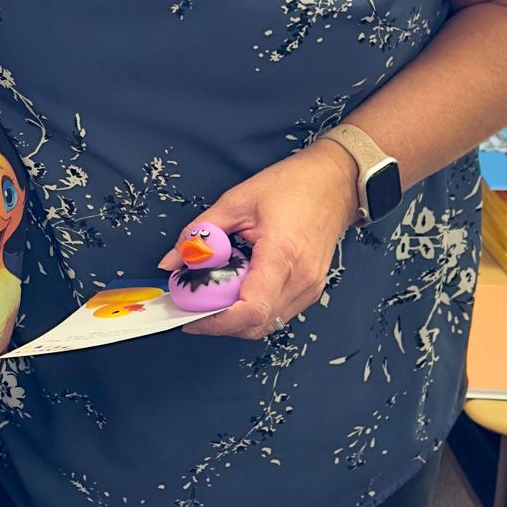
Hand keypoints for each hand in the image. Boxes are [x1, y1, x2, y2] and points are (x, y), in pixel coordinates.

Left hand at [159, 145, 356, 340]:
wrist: (335, 182)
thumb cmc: (293, 185)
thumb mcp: (237, 201)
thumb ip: (201, 232)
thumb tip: (171, 262)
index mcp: (283, 255)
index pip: (250, 309)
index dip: (216, 320)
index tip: (190, 315)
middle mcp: (300, 279)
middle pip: (254, 324)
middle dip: (218, 322)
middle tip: (192, 306)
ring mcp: (309, 288)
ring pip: (265, 324)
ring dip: (235, 318)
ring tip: (213, 295)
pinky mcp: (310, 290)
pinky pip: (276, 313)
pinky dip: (252, 309)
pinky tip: (238, 289)